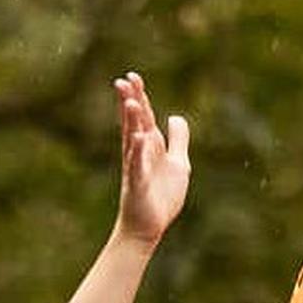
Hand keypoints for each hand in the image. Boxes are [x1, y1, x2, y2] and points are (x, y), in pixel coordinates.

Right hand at [112, 71, 190, 245]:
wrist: (149, 226)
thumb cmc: (160, 196)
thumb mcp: (177, 163)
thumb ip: (177, 140)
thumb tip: (175, 117)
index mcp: (150, 145)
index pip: (144, 116)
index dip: (139, 96)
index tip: (133, 76)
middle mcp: (139, 152)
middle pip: (135, 122)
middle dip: (130, 102)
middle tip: (124, 80)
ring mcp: (137, 167)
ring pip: (133, 140)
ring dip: (131, 122)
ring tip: (130, 102)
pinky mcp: (138, 184)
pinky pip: (138, 165)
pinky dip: (139, 152)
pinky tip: (140, 137)